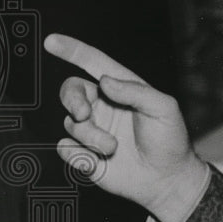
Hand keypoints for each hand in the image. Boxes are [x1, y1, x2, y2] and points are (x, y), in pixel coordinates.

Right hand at [44, 33, 207, 221]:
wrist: (167, 179)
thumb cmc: (170, 140)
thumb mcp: (164, 109)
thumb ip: (136, 91)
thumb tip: (105, 81)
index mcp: (123, 89)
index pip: (94, 64)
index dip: (73, 51)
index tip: (52, 42)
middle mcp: (104, 107)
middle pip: (71, 90)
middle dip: (72, 99)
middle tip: (83, 113)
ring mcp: (94, 130)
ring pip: (70, 123)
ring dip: (89, 135)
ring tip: (113, 147)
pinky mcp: (85, 154)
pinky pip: (65, 149)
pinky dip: (78, 153)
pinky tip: (98, 160)